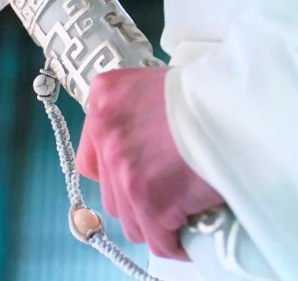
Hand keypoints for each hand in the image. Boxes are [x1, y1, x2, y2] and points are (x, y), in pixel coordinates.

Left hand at [76, 67, 224, 259]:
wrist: (237, 102)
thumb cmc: (206, 92)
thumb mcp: (154, 86)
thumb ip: (134, 116)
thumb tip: (139, 151)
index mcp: (105, 100)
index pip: (90, 157)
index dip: (113, 175)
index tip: (134, 179)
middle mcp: (105, 133)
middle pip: (111, 192)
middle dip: (137, 199)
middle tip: (167, 195)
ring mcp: (123, 168)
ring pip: (130, 219)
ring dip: (154, 221)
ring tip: (182, 212)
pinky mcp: (149, 199)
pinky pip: (158, 239)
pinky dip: (175, 242)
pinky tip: (191, 233)